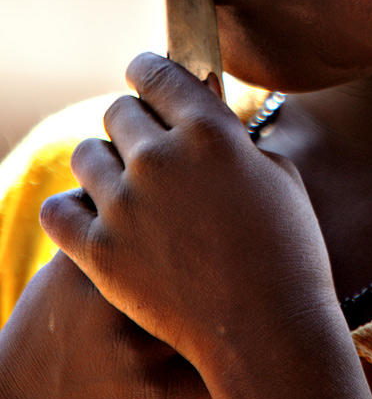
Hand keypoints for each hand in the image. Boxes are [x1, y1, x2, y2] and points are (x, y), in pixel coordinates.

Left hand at [39, 53, 370, 398]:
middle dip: (132, 121)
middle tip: (147, 143)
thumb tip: (203, 103)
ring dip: (103, 162)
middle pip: (118, 111)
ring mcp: (125, 206)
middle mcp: (160, 158)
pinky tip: (94, 215)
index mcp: (208, 129)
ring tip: (122, 182)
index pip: (156, 71)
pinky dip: (72, 208)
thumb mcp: (274, 172)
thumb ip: (231, 133)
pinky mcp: (100, 254)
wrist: (268, 329)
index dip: (149, 69)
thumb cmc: (286, 248)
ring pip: (85, 155)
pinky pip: (58, 210)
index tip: (146, 76)